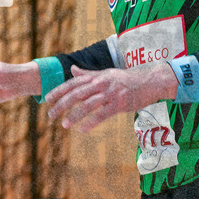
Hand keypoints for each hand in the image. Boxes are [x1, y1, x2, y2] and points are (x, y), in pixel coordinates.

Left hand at [45, 64, 177, 131]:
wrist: (150, 82)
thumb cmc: (127, 79)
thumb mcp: (107, 73)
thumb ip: (88, 73)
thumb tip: (72, 69)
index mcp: (97, 77)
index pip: (74, 83)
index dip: (59, 91)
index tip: (47, 99)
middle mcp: (102, 84)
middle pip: (77, 94)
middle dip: (62, 105)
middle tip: (51, 115)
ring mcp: (111, 94)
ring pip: (88, 105)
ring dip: (74, 115)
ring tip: (64, 125)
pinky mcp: (120, 104)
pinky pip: (102, 114)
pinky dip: (91, 122)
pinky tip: (82, 129)